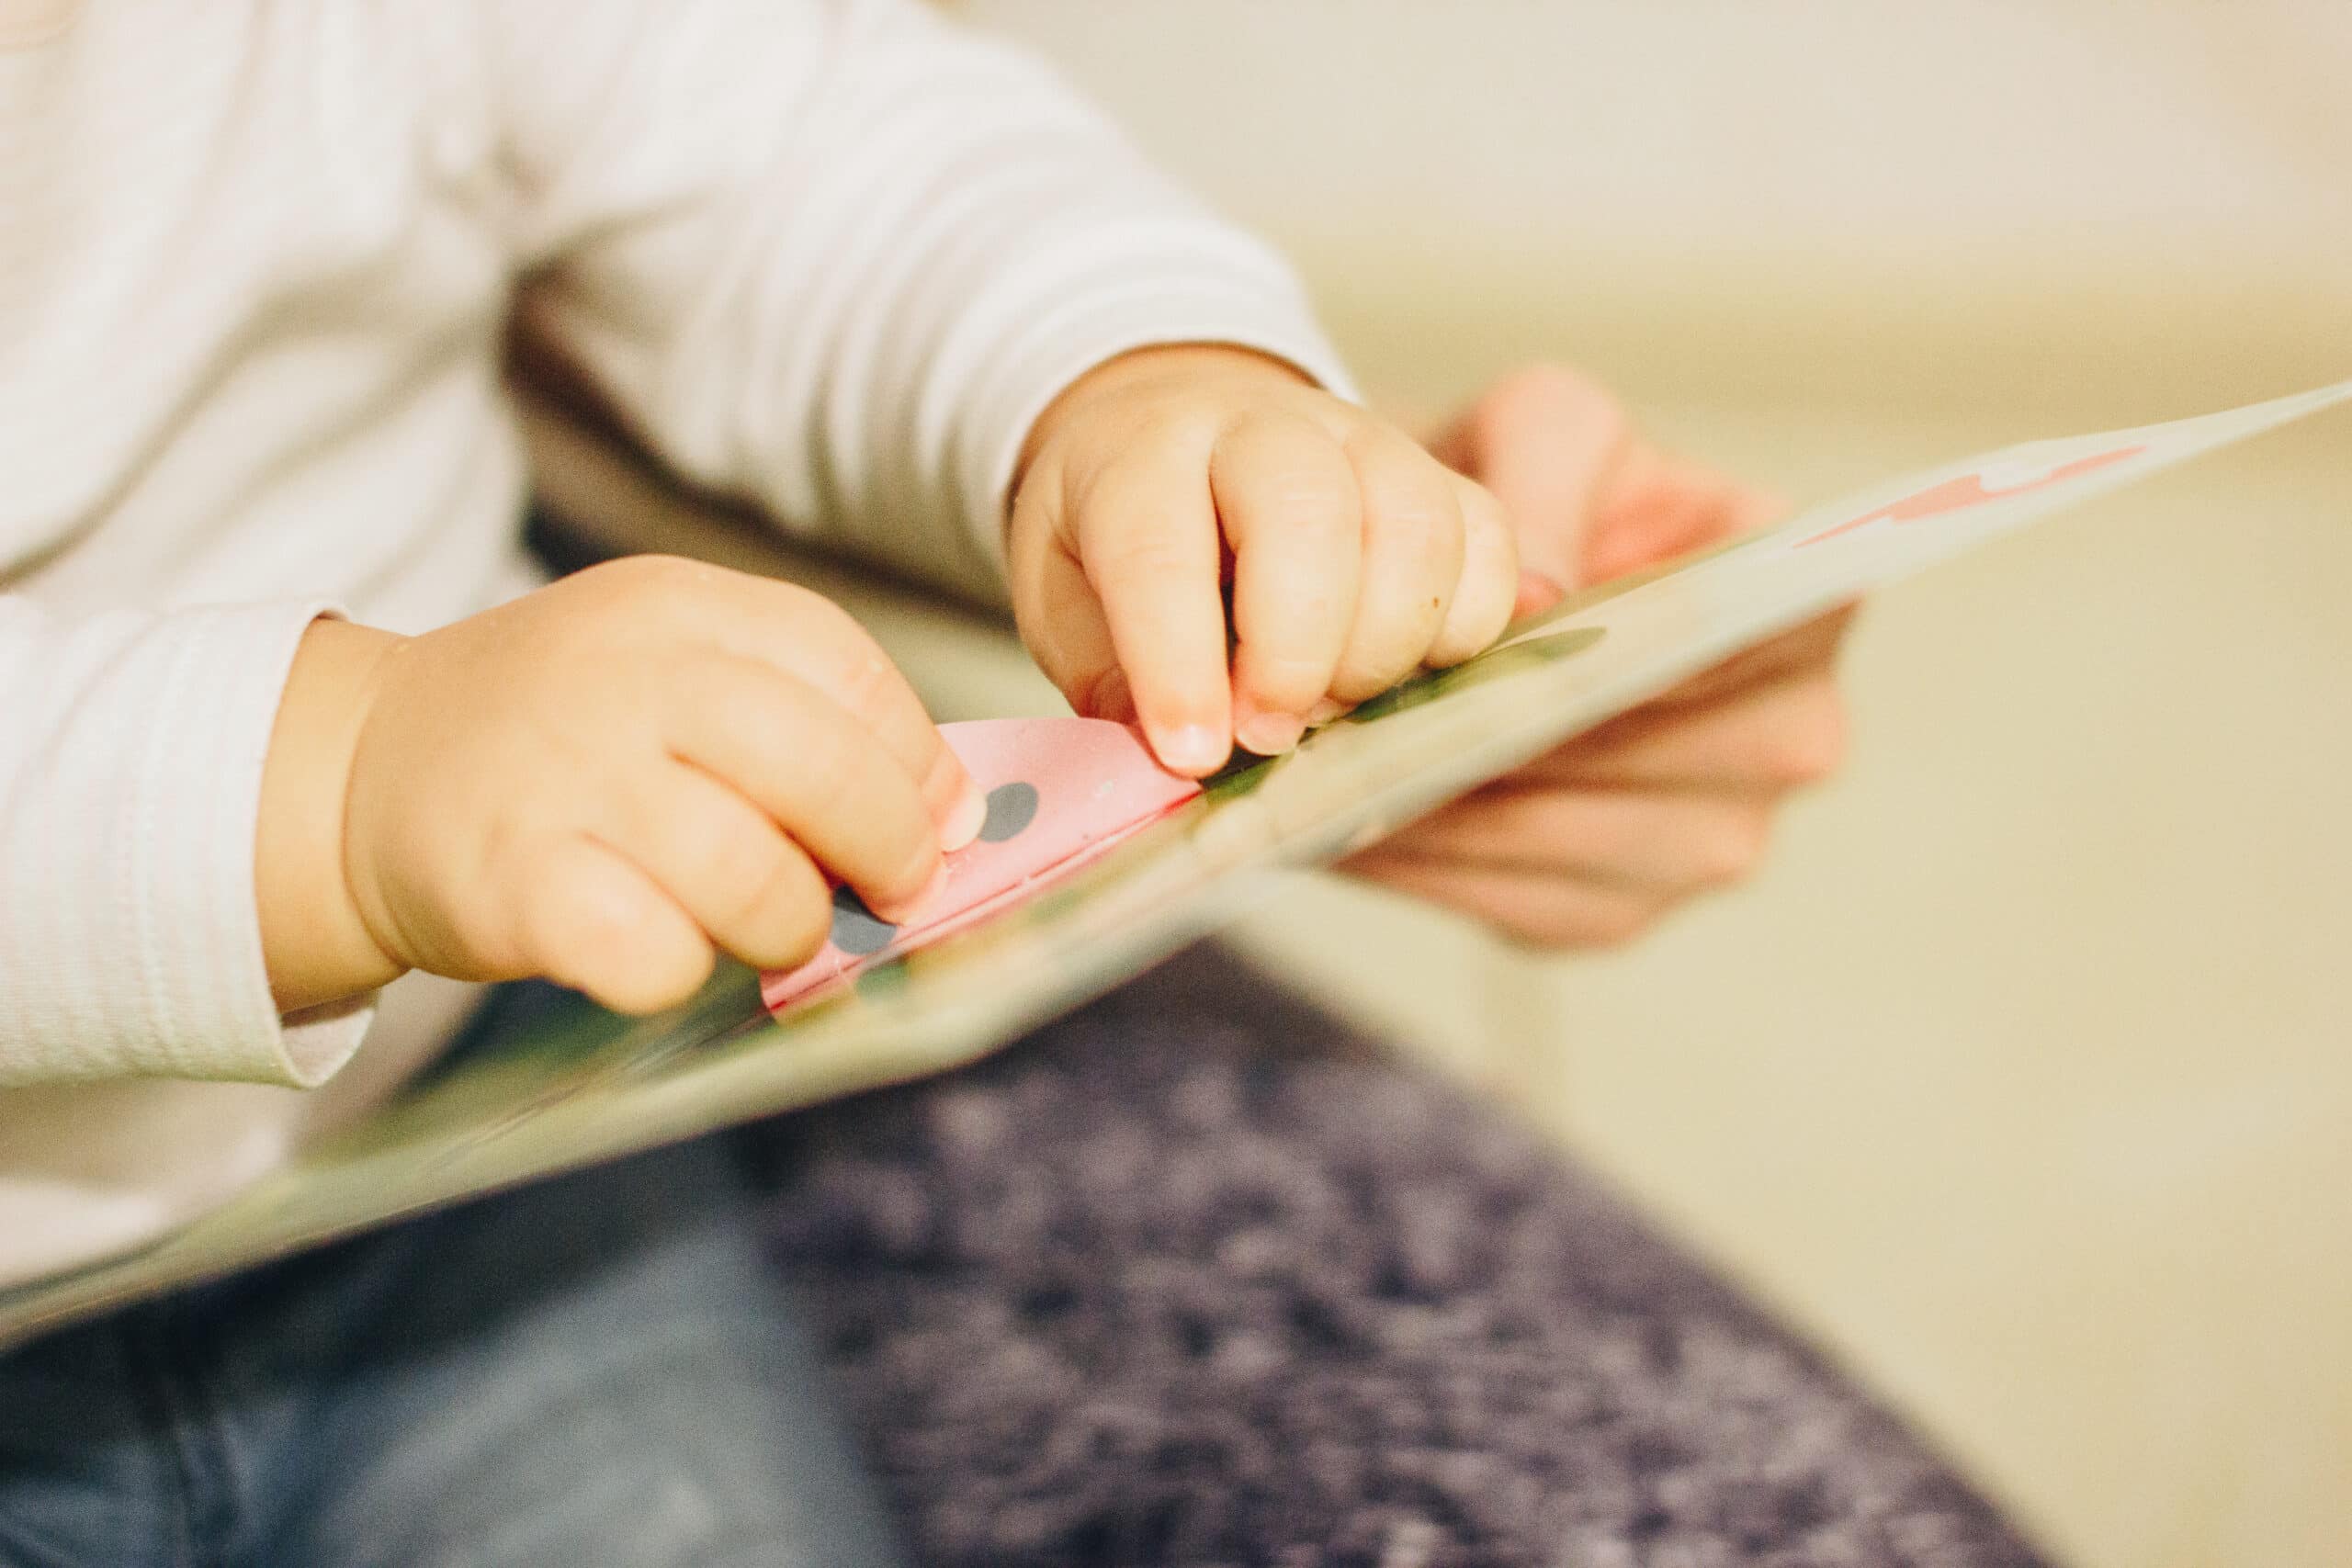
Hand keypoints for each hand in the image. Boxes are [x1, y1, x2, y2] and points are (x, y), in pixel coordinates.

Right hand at [256, 557, 983, 1014]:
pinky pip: (651, 956)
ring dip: (792, 926)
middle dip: (888, 850)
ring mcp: (564, 777)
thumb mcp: (671, 673)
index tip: (941, 821)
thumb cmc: (559, 737)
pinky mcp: (512, 883)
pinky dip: (681, 975)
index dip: (916, 760)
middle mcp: (624, 678)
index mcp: (678, 608)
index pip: (846, 669)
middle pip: (821, 769)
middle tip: (892, 894)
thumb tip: (953, 817)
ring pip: (753, 877)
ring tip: (773, 931)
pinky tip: (661, 953)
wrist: (362, 768)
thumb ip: (804, 719)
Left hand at [1007, 345, 1519, 775]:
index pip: (1159, 550)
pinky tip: (1407, 673)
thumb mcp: (1067, 603)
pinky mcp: (1439, 477)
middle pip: (1308, 512)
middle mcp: (1262, 430)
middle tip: (1271, 733)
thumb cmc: (1116, 534)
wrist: (1177, 426)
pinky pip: (1488, 543)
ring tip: (1332, 709)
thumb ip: (1116, 684)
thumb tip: (1189, 763)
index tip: (1192, 752)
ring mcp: (1364, 442)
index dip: (1179, 664)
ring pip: (1415, 526)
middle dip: (1296, 648)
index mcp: (1142, 456)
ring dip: (1383, 647)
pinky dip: (1463, 629)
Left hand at [1343, 367, 1853, 946]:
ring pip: (1566, 838)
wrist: (1477, 578)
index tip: (1530, 640)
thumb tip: (1541, 593)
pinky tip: (1351, 814)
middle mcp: (1787, 740)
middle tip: (1394, 711)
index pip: (1742, 638)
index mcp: (1806, 610)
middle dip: (1519, 733)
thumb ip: (1546, 477)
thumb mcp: (1545, 428)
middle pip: (1647, 758)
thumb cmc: (1535, 490)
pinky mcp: (1612, 913)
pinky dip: (1428, 861)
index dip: (1636, 648)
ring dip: (1451, 807)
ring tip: (1342, 760)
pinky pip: (1515, 900)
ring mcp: (1707, 845)